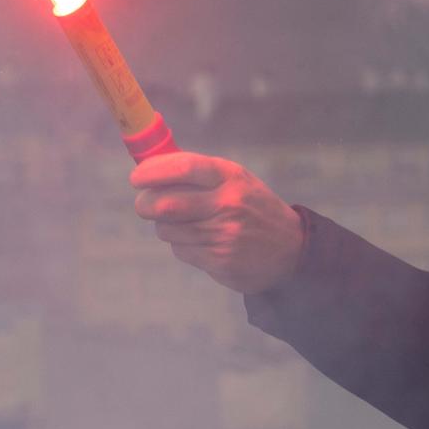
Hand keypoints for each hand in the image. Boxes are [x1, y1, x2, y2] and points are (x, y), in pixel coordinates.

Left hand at [131, 153, 304, 294]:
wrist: (291, 250)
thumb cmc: (253, 209)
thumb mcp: (236, 181)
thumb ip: (198, 174)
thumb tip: (148, 169)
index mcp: (230, 177)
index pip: (183, 168)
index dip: (152, 172)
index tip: (137, 177)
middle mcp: (228, 204)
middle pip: (165, 203)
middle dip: (145, 204)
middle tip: (144, 204)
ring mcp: (223, 234)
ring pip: (168, 229)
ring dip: (166, 227)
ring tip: (186, 225)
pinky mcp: (219, 260)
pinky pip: (181, 250)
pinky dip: (183, 246)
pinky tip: (203, 243)